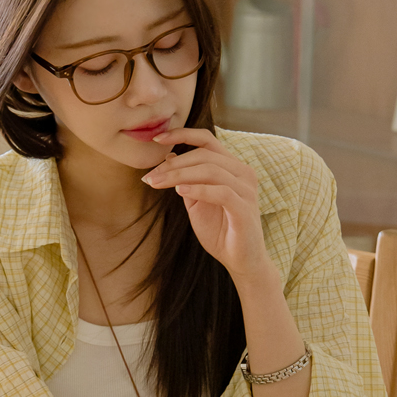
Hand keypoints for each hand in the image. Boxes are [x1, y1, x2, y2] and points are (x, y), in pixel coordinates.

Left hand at [141, 127, 270, 282]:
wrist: (240, 261)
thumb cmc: (220, 231)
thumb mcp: (197, 203)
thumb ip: (186, 180)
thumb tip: (169, 156)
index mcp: (232, 167)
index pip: (207, 141)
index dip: (182, 134)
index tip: (157, 139)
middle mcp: (243, 173)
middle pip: (204, 155)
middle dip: (173, 164)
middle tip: (150, 176)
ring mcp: (246, 190)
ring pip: (210, 170)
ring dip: (179, 176)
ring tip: (157, 183)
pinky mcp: (245, 208)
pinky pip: (221, 192)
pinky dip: (198, 189)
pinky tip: (179, 192)